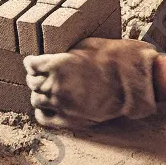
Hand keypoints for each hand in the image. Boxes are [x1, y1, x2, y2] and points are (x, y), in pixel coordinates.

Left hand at [24, 38, 157, 128]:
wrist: (133, 83)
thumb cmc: (115, 59)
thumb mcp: (87, 46)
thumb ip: (68, 53)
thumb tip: (60, 56)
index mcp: (57, 64)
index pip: (32, 65)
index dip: (32, 63)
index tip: (34, 62)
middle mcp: (55, 85)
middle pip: (32, 82)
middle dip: (34, 77)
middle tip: (39, 75)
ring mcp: (62, 104)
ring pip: (36, 100)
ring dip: (39, 93)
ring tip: (45, 90)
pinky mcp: (70, 119)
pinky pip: (44, 118)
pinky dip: (42, 111)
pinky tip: (46, 106)